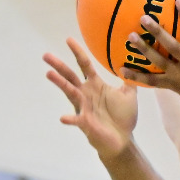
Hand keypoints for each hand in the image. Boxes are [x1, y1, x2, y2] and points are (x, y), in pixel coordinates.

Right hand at [46, 39, 141, 158]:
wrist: (122, 139)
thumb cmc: (123, 117)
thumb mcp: (130, 94)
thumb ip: (130, 79)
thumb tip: (134, 63)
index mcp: (95, 85)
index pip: (84, 65)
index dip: (77, 52)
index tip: (68, 39)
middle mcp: (86, 93)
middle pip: (70, 76)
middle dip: (59, 65)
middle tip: (46, 55)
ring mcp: (83, 107)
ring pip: (70, 92)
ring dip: (60, 83)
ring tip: (49, 73)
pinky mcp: (85, 123)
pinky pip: (76, 120)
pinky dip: (70, 119)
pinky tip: (63, 117)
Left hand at [124, 0, 179, 117]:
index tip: (177, 1)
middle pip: (173, 47)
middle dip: (158, 32)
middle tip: (144, 18)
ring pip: (160, 63)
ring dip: (144, 50)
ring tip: (130, 37)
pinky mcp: (175, 87)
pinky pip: (153, 82)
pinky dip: (137, 76)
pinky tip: (122, 70)